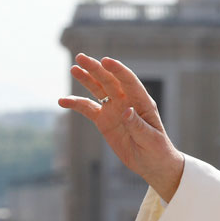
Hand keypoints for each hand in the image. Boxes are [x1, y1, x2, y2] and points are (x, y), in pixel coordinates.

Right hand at [58, 54, 183, 201]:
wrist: (152, 163)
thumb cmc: (157, 150)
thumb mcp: (150, 140)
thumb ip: (138, 125)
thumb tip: (126, 110)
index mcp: (143, 103)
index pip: (130, 82)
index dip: (118, 71)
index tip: (106, 61)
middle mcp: (127, 101)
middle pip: (110, 81)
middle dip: (96, 69)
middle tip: (81, 58)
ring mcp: (114, 109)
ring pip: (98, 90)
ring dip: (86, 79)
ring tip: (74, 69)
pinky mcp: (104, 120)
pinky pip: (88, 109)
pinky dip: (75, 104)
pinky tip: (62, 101)